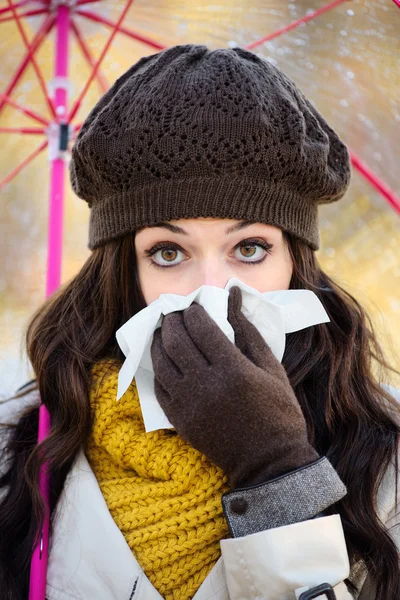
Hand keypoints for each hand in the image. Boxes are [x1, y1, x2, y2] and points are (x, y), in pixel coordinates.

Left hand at [150, 286, 318, 487]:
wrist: (269, 462)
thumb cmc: (278, 412)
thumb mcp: (272, 368)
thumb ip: (248, 331)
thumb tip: (233, 297)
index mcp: (234, 370)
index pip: (202, 328)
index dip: (194, 312)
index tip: (194, 306)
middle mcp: (207, 385)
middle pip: (177, 341)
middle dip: (173, 321)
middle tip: (175, 313)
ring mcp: (190, 405)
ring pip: (162, 363)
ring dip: (159, 341)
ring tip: (164, 331)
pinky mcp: (180, 421)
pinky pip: (159, 388)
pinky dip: (157, 369)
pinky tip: (162, 358)